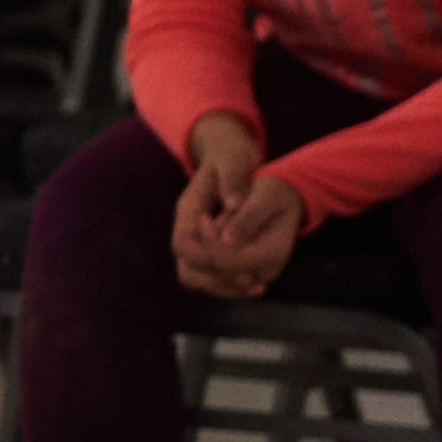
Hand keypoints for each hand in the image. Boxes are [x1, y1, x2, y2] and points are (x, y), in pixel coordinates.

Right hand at [167, 123, 297, 298]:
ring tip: (257, 284)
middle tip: (251, 280)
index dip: (206, 257)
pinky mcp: (213, 246)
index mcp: (189, 210)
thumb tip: (234, 202)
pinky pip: (214, 274)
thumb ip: (233, 180)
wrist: (228, 155)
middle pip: (188, 269)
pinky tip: (258, 280)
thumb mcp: (233, 160)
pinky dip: (232, 282)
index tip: (235, 260)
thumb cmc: (229, 156)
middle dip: (218, 279)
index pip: (184, 244)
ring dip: (226, 286)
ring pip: (199, 277)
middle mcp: (189, 229)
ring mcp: (200, 240)